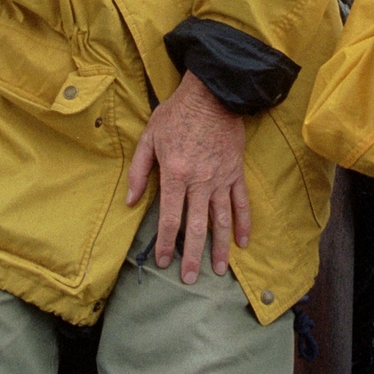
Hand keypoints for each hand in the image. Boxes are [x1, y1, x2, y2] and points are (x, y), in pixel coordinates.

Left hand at [125, 70, 251, 282]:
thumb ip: (139, 171)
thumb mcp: (149, 138)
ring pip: (221, 220)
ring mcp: (220, 179)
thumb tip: (130, 202)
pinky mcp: (235, 172)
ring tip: (217, 270)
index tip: (161, 261)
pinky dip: (243, 223)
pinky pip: (241, 203)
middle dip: (192, 256)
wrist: (213, 94)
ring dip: (219, 247)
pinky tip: (242, 243)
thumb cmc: (176, 114)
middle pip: (196, 227)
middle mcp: (199, 181)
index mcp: (175, 174)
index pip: (168, 218)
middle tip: (190, 279)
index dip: (164, 242)